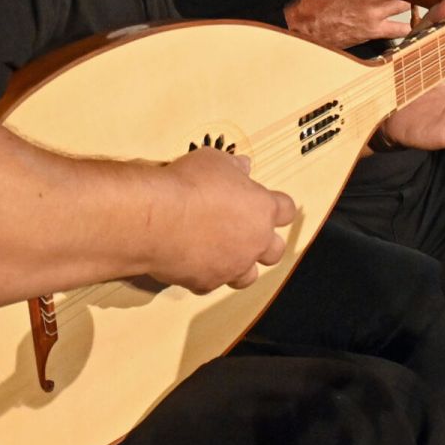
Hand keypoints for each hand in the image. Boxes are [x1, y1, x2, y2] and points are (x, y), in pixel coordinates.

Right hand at [152, 147, 296, 293]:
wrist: (158, 218)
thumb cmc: (188, 184)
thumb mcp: (214, 160)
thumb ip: (233, 165)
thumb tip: (243, 165)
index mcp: (262, 208)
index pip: (286, 210)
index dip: (277, 207)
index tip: (265, 204)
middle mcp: (254, 241)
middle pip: (275, 250)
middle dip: (263, 242)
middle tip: (244, 232)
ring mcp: (232, 265)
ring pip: (248, 276)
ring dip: (239, 266)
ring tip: (222, 254)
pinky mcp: (207, 282)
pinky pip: (211, 283)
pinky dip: (204, 275)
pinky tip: (192, 263)